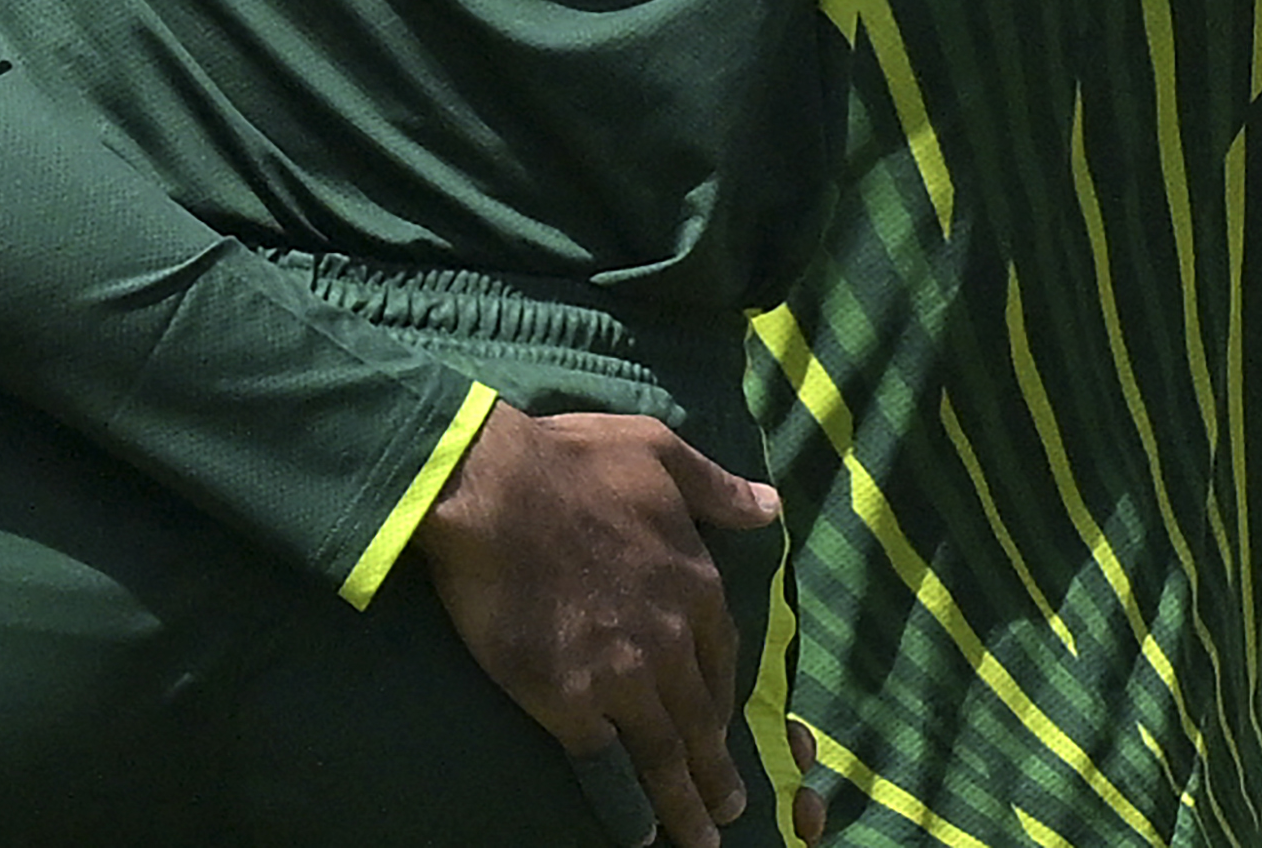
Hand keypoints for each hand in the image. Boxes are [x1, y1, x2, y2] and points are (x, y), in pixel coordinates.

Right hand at [409, 404, 779, 844]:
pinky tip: (637, 830)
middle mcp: (671, 635)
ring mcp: (624, 674)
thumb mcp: (659, 452)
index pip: (723, 654)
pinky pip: (608, 766)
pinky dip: (627, 803)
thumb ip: (716, 489)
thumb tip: (769, 505)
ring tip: (701, 837)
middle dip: (717, 767)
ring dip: (686, 800)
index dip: (722, 695)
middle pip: (702, 715)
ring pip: (667, 751)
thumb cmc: (569, 462)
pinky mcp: (572, 703)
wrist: (492, 488)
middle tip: (730, 808)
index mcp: (695, 581)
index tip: (725, 723)